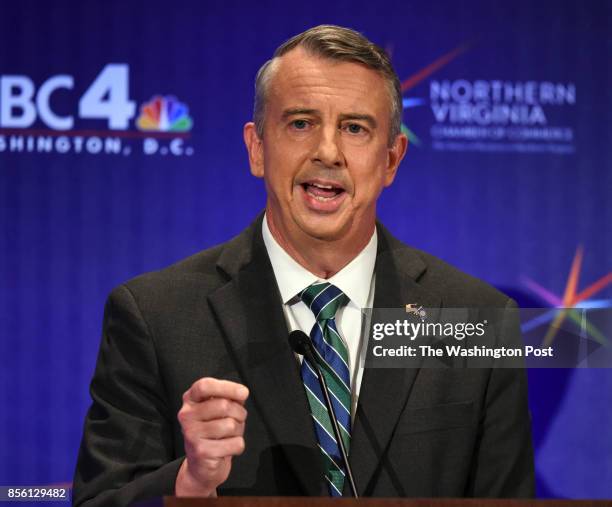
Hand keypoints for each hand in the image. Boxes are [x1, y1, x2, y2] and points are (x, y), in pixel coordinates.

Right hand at [175, 378, 248, 496]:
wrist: (202, 465)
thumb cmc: (214, 431)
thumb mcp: (219, 409)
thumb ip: (229, 398)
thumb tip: (242, 393)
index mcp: (190, 400)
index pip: (205, 385)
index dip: (227, 387)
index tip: (244, 393)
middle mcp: (186, 415)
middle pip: (224, 406)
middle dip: (239, 413)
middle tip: (237, 420)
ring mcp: (191, 434)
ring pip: (231, 425)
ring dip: (239, 430)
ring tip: (230, 435)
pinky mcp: (201, 452)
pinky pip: (235, 443)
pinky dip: (238, 446)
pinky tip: (227, 448)